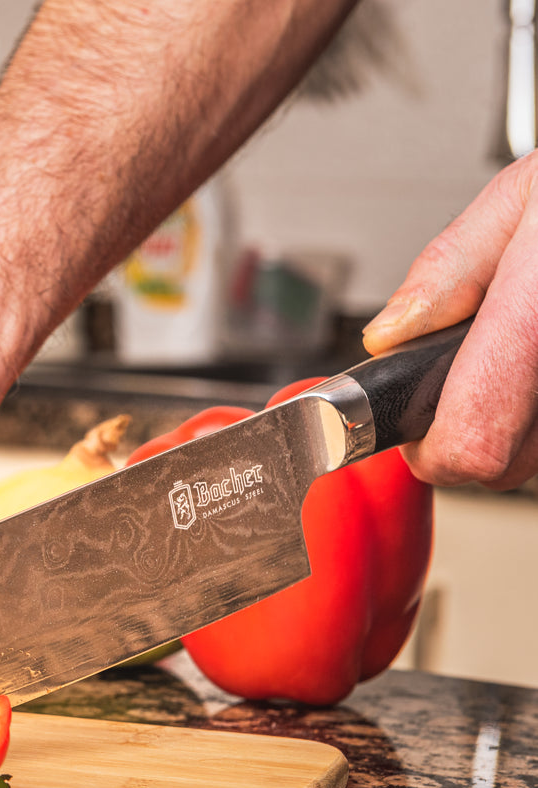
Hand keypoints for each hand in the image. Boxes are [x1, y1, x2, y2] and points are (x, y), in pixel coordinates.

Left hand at [362, 152, 537, 489]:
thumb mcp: (529, 193)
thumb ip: (451, 267)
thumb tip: (392, 334)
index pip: (471, 443)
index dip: (430, 447)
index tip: (415, 427)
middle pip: (507, 464)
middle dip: (474, 430)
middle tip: (471, 374)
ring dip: (523, 414)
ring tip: (527, 344)